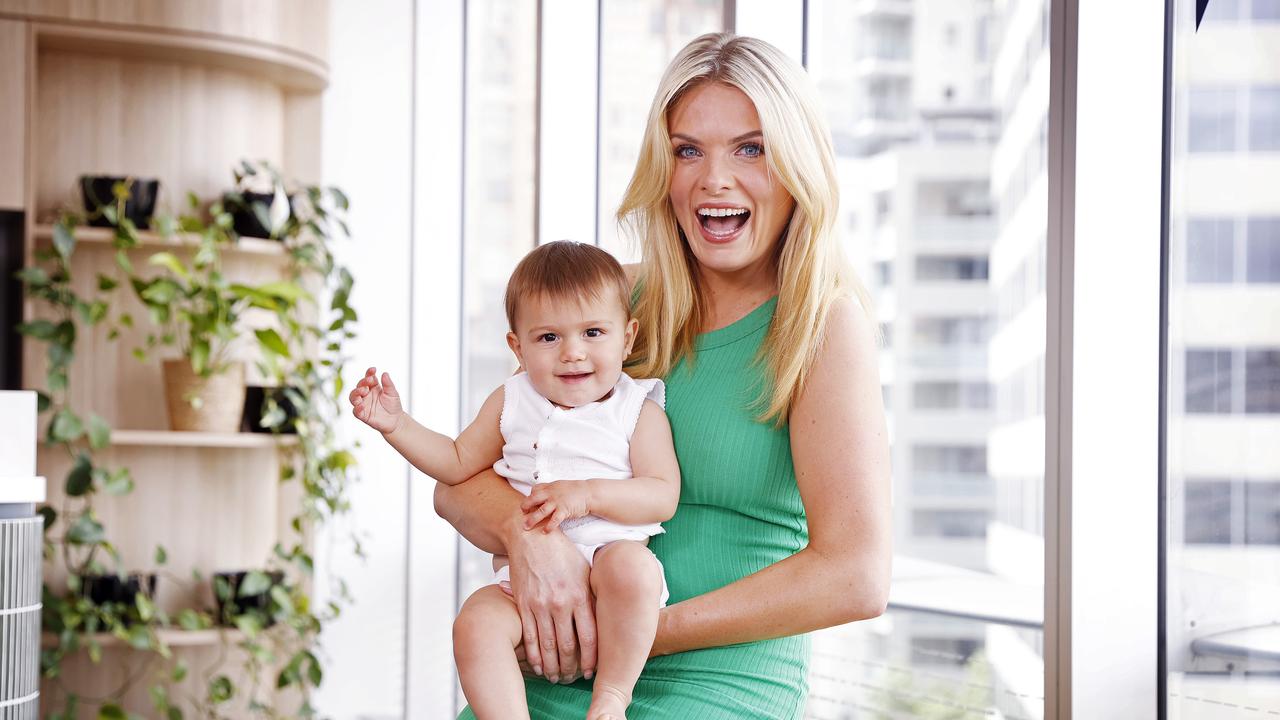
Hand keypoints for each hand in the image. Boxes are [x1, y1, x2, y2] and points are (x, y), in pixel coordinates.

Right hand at [348, 366, 402, 433]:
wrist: (396, 420)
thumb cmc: (393, 405)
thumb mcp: (392, 393)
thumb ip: (388, 384)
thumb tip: (384, 373)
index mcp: (373, 387)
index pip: (368, 378)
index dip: (369, 373)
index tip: (373, 370)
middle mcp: (366, 395)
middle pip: (358, 386)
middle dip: (362, 382)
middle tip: (370, 381)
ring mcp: (363, 404)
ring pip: (353, 397)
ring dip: (356, 393)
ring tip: (364, 390)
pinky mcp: (363, 415)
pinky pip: (356, 411)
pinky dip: (357, 408)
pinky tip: (361, 405)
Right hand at [506, 523, 596, 682]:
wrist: (531, 537)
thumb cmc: (562, 553)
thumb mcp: (584, 570)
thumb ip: (591, 596)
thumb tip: (603, 618)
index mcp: (579, 596)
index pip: (589, 637)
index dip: (591, 659)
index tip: (591, 672)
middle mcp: (560, 603)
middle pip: (568, 646)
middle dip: (571, 667)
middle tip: (572, 680)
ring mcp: (540, 605)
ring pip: (548, 646)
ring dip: (552, 667)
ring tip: (556, 678)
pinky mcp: (523, 604)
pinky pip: (530, 637)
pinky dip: (533, 656)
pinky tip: (537, 667)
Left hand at [521, 480, 591, 532]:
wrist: (589, 493)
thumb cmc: (575, 490)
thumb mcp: (560, 486)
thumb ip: (550, 489)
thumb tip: (540, 493)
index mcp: (550, 487)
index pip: (535, 490)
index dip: (529, 497)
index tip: (527, 505)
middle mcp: (551, 494)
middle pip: (533, 499)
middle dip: (525, 507)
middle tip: (522, 514)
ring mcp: (557, 502)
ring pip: (541, 511)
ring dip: (532, 520)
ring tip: (526, 527)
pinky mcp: (564, 510)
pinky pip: (554, 520)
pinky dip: (549, 526)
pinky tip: (545, 531)